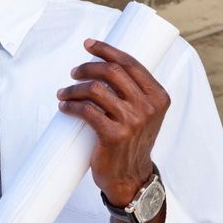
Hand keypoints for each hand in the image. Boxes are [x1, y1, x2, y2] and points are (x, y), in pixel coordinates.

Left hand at [57, 38, 169, 222]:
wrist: (132, 178)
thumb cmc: (132, 143)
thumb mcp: (144, 115)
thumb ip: (133, 93)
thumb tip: (105, 66)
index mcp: (158, 97)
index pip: (130, 63)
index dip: (107, 50)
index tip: (89, 44)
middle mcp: (148, 107)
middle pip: (111, 72)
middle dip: (88, 67)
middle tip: (74, 72)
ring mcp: (132, 121)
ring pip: (95, 89)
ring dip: (74, 88)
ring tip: (64, 92)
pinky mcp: (114, 135)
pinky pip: (86, 111)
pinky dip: (71, 105)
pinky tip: (64, 106)